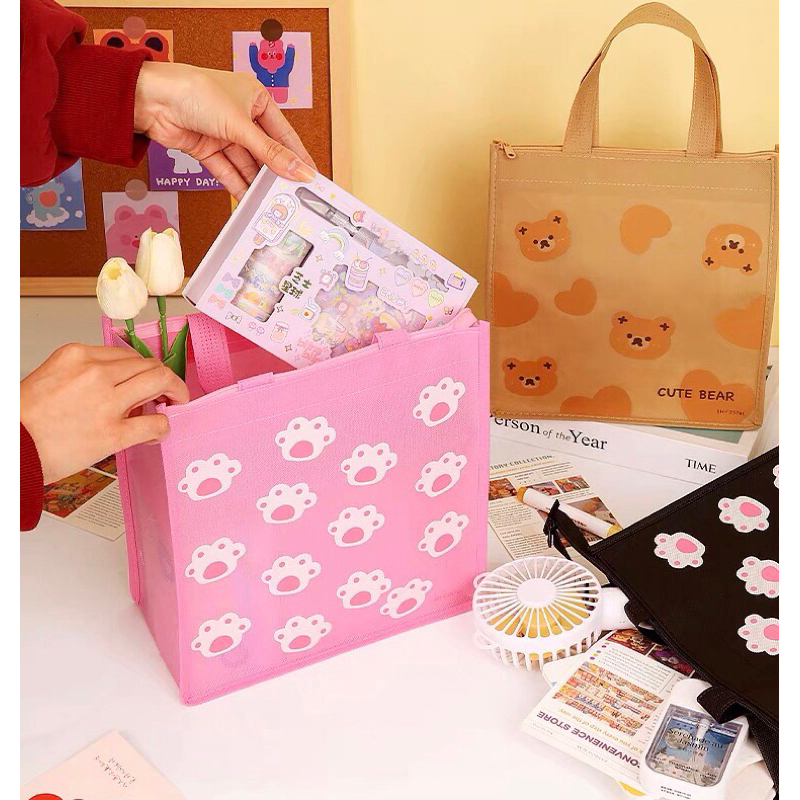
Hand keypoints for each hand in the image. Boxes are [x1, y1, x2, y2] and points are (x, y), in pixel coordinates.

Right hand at [20, 344, 189, 483]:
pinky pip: (155, 424)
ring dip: (176, 391)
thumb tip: (116, 385)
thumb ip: (86, 376)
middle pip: (148, 364)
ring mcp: (107, 402)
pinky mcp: (113, 433)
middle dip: (165, 376)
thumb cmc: (24, 419)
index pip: (125, 354)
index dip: (141, 368)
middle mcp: (95, 373)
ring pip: (160, 381)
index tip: (145, 379)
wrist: (11, 447)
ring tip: (176, 402)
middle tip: (170, 390)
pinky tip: (157, 432)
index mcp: (77, 355)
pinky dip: (164, 427)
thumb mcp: (52, 377)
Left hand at [133, 61, 316, 198]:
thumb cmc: (194, 92)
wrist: (151, 100)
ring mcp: (224, 134)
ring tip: (271, 201)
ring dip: (257, 183)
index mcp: (256, 98)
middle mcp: (241, 116)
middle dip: (276, 173)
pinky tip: (248, 199)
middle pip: (265, 152)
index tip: (311, 176)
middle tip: (292, 194)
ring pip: (247, 164)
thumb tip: (300, 170)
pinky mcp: (208, 149)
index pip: (284, 133)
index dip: (297, 156)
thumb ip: (271, 153)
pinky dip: (237, 185)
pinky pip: (229, 171)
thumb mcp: (241, 125)